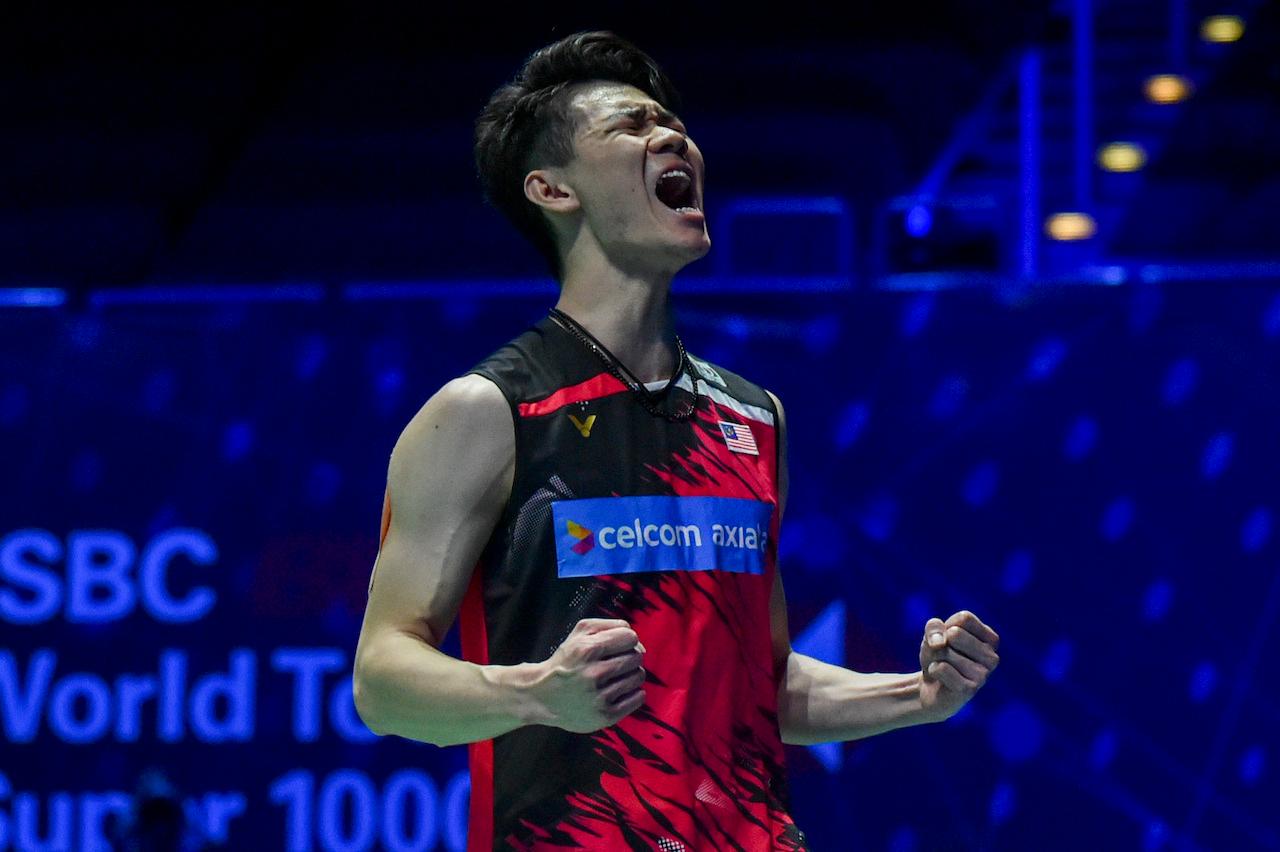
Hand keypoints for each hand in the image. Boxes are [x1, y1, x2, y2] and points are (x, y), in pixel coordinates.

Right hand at [531, 618, 646, 733]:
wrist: (542, 696)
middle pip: (636, 657)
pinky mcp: (605, 716)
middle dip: (629, 658)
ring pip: (638, 677)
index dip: (628, 640)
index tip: (619, 647)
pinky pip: (637, 699)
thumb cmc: (566, 661)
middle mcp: (594, 673)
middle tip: (615, 664)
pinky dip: (633, 694)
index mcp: (588, 649)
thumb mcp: (580, 632)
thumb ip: (611, 626)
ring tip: (615, 678)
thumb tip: (638, 643)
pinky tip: (619, 692)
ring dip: (631, 675)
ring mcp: (600, 697)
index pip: (630, 637)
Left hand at [918, 610, 999, 722]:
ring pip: (946, 651)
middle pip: (955, 634)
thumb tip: (940, 642)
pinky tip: (940, 679)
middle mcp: (992, 657)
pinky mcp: (970, 689)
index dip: (947, 626)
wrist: (931, 689)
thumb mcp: (933, 634)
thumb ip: (934, 627)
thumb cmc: (938, 656)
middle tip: (943, 657)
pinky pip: (941, 668)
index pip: (965, 618)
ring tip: (942, 669)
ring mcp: (983, 675)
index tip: (947, 640)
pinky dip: (933, 670)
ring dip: (935, 658)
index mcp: (990, 639)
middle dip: (939, 644)